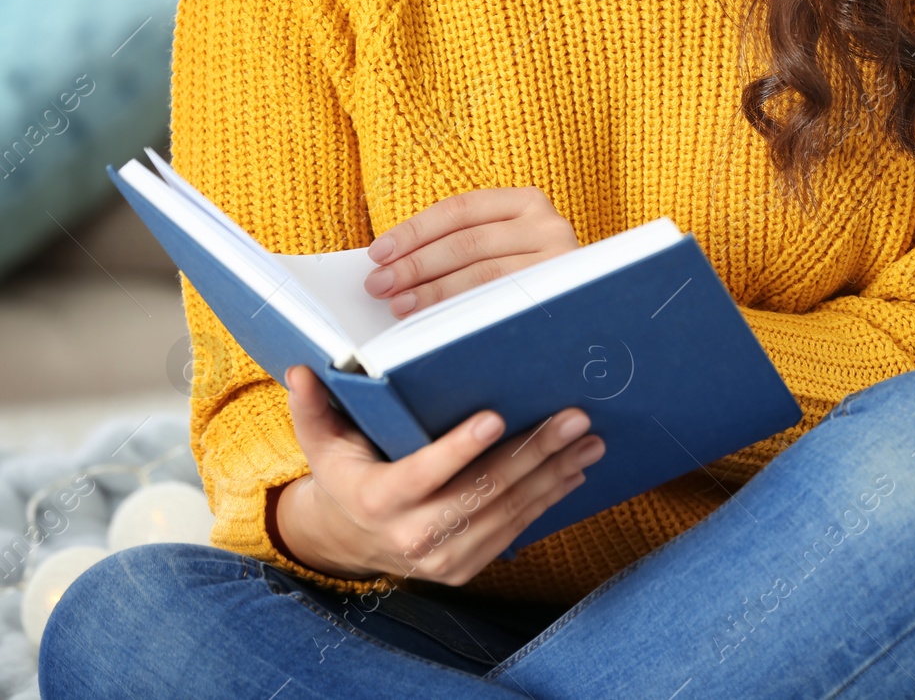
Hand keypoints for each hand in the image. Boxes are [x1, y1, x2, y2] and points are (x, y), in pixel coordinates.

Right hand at [273, 365, 603, 584]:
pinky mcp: (468, 567)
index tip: (496, 417)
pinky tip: (574, 470)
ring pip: (508, 512)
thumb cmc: (346, 475)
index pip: (424, 473)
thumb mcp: (321, 443)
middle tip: (573, 418)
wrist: (351, 541)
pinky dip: (548, 498)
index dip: (460, 448)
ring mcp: (444, 558)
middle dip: (533, 453)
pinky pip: (515, 530)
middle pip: (482, 492)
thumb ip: (313, 407)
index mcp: (377, 501)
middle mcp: (413, 536)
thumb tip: (303, 370)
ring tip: (588, 440)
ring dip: (554, 474)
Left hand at [365, 187, 578, 317]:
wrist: (591, 304)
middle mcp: (548, 223)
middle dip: (416, 264)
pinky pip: (501, 301)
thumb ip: (455, 245)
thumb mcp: (497, 244)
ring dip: (433, 291)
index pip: (459, 210)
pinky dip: (462, 311)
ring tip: (399, 306)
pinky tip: (435, 321)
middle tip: (379, 285)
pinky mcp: (560, 292)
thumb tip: (391, 264)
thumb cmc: (524, 272)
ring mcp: (559, 258)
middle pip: (467, 242)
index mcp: (526, 200)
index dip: (414, 232)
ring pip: (483, 274)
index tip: (378, 254)